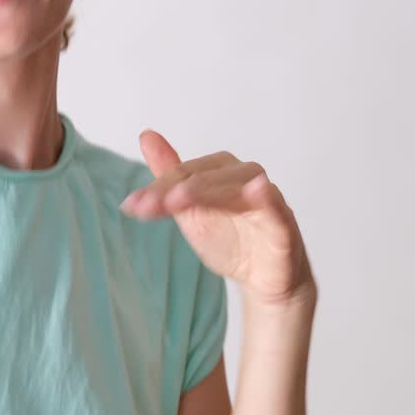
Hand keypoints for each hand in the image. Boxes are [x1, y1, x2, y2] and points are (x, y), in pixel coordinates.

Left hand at [124, 130, 315, 309]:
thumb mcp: (190, 210)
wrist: (262, 280)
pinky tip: (256, 190)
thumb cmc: (228, 238)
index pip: (184, 173)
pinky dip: (266, 198)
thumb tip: (146, 134)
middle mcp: (244, 176)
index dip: (157, 188)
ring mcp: (266, 199)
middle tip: (149, 206)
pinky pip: (276, 207)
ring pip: (238, 185)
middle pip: (206, 176)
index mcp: (219, 171)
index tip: (131, 206)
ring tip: (181, 197)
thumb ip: (170, 176)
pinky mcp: (283, 222)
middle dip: (175, 190)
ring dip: (208, 190)